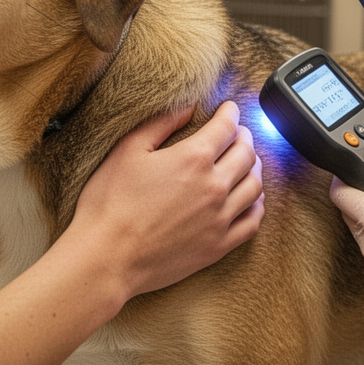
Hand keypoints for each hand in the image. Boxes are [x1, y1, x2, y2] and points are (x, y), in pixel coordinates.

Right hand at [71, 101, 264, 298]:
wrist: (106, 257)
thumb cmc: (110, 203)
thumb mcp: (128, 150)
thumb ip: (161, 123)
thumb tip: (188, 107)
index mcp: (193, 158)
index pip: (226, 127)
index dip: (230, 113)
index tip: (229, 109)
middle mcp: (214, 186)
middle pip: (246, 154)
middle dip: (245, 137)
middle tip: (239, 133)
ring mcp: (219, 218)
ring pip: (255, 186)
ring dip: (254, 168)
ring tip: (248, 162)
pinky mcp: (219, 246)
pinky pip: (252, 222)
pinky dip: (257, 205)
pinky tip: (252, 199)